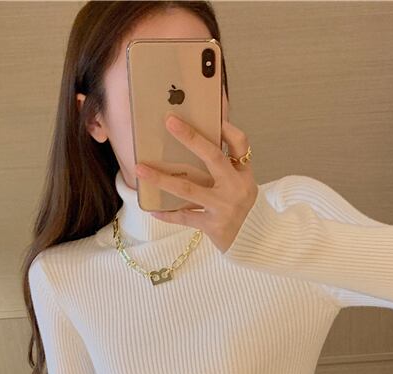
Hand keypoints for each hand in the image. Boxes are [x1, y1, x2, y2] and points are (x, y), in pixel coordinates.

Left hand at [134, 114, 257, 253]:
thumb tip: (200, 141)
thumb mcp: (242, 186)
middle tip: (169, 121)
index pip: (240, 143)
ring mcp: (224, 207)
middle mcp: (236, 188)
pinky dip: (168, 214)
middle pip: (213, 157)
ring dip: (162, 178)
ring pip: (188, 189)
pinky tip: (153, 210)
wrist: (251, 242)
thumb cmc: (242, 210)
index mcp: (243, 175)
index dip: (226, 127)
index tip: (211, 113)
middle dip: (191, 138)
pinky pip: (185, 217)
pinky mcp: (213, 225)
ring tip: (140, 169)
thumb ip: (226, 166)